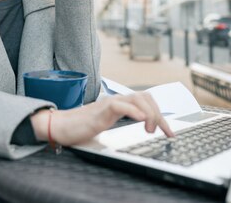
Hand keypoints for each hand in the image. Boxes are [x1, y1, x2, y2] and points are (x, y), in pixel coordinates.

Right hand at [30, 92, 174, 145]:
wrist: (61, 126)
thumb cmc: (81, 126)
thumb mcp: (108, 123)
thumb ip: (122, 120)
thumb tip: (141, 125)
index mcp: (120, 103)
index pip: (146, 102)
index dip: (161, 115)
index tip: (169, 132)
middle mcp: (117, 100)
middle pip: (146, 97)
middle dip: (159, 114)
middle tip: (164, 132)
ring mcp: (109, 104)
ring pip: (137, 99)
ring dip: (149, 113)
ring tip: (150, 129)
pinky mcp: (100, 111)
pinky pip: (120, 106)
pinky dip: (133, 111)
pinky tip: (141, 120)